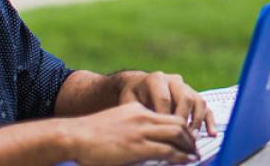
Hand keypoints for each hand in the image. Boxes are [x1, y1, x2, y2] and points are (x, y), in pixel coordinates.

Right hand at [60, 101, 197, 165]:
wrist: (74, 136)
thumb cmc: (89, 135)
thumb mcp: (115, 122)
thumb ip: (131, 126)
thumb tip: (141, 141)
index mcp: (137, 109)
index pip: (167, 114)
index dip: (181, 125)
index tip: (186, 136)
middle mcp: (143, 116)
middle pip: (177, 122)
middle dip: (190, 135)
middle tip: (194, 146)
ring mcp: (142, 131)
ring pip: (177, 134)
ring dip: (189, 145)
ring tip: (194, 154)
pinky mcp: (139, 147)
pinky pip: (168, 150)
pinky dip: (181, 156)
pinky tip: (187, 160)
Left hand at [117, 71, 215, 135]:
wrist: (137, 85)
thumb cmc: (132, 96)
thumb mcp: (128, 102)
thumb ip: (137, 113)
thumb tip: (145, 130)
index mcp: (156, 79)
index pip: (164, 98)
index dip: (165, 117)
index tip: (163, 133)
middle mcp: (173, 80)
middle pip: (185, 98)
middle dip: (183, 120)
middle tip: (180, 137)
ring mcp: (185, 87)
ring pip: (198, 101)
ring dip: (197, 122)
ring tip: (192, 139)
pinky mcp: (193, 94)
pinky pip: (205, 106)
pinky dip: (209, 120)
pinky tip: (211, 133)